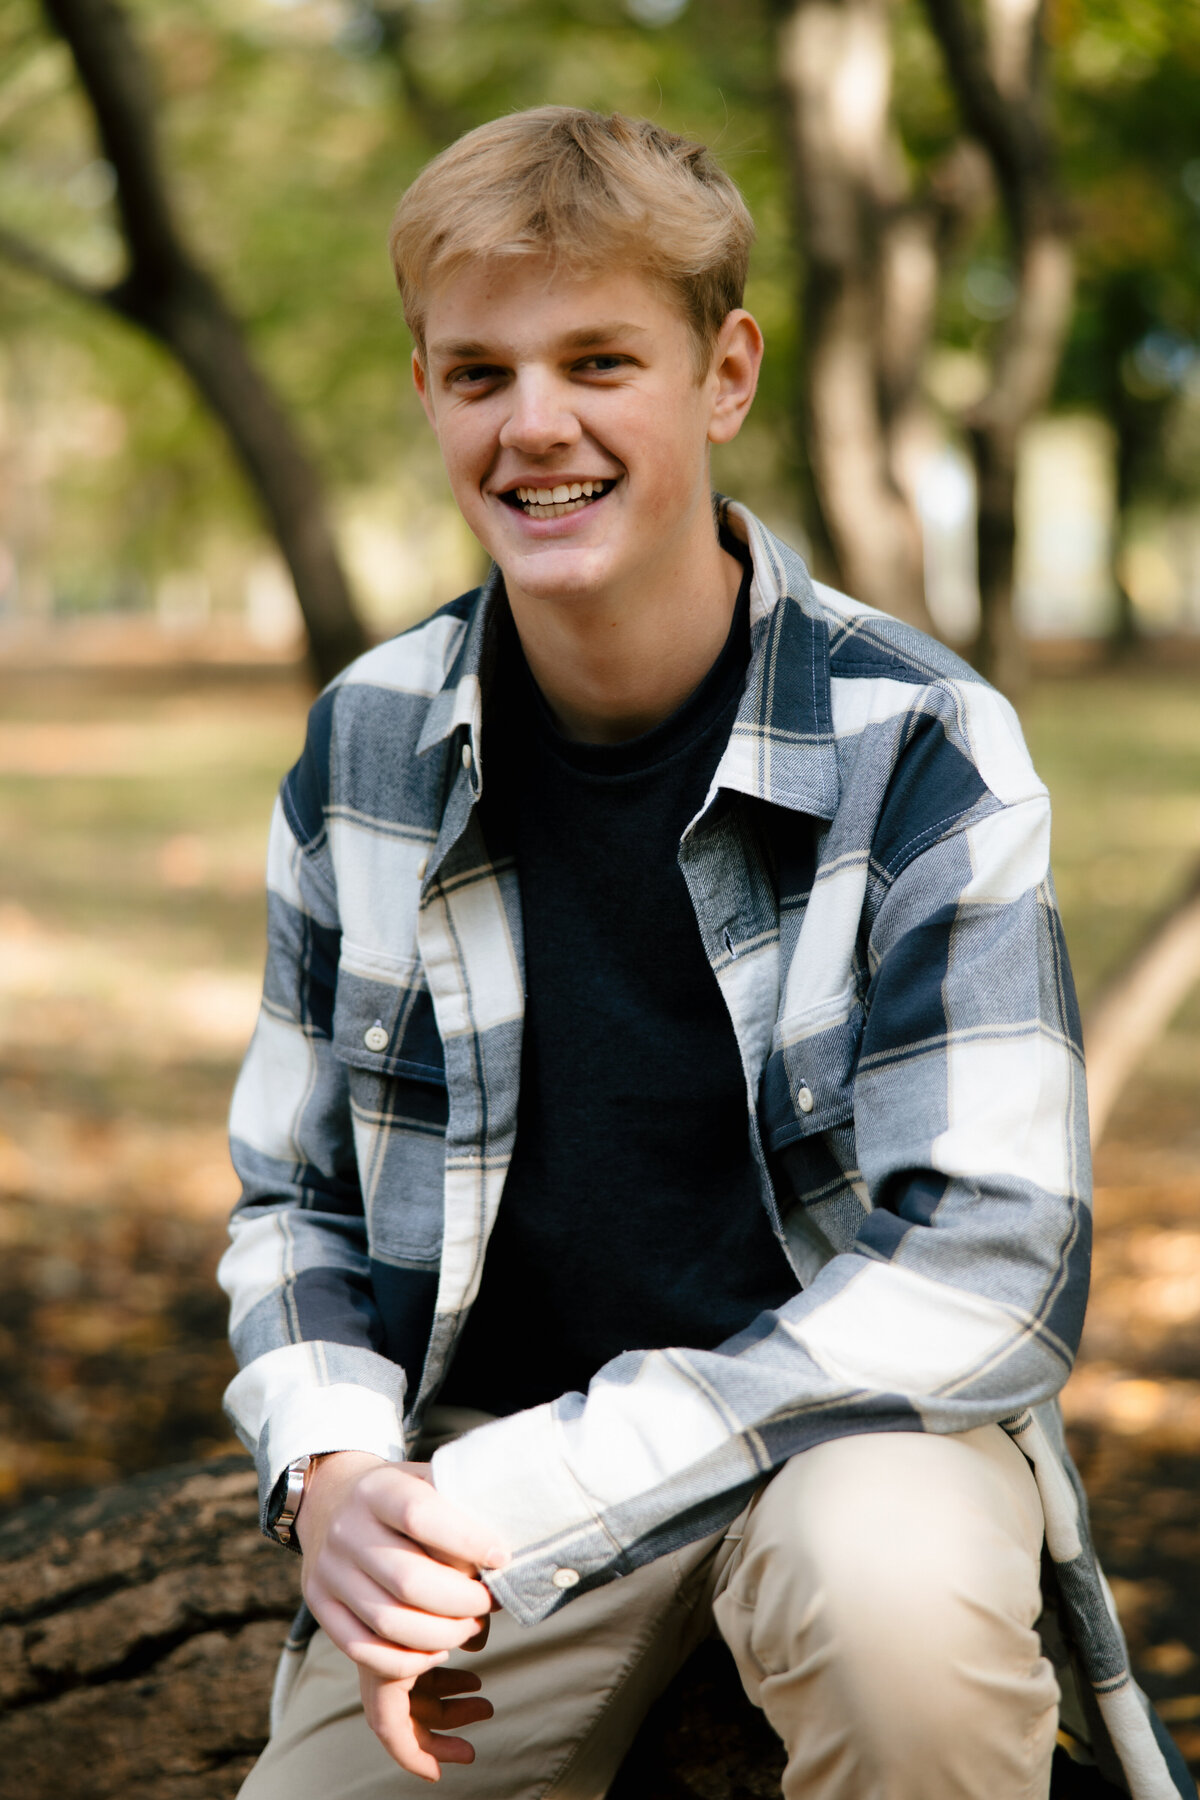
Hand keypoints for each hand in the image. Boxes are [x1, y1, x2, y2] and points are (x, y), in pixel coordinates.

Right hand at [295, 1451, 506, 1777]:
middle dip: (462, 1601)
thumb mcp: (425, 1477)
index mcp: (377, 1489)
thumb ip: (461, 1502)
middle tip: (491, 1603)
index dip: (466, 1540)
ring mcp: (328, 1571)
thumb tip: (517, 1540)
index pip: (420, 1514)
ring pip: (388, 1622)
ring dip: (442, 1634)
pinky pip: (363, 1649)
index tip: (503, 1556)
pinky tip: (438, 1649)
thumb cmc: (398, 1493)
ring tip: (472, 1626)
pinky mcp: (320, 1606)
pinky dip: (406, 1659)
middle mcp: (346, 1530)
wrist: (330, 1498)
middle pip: (408, 1580)